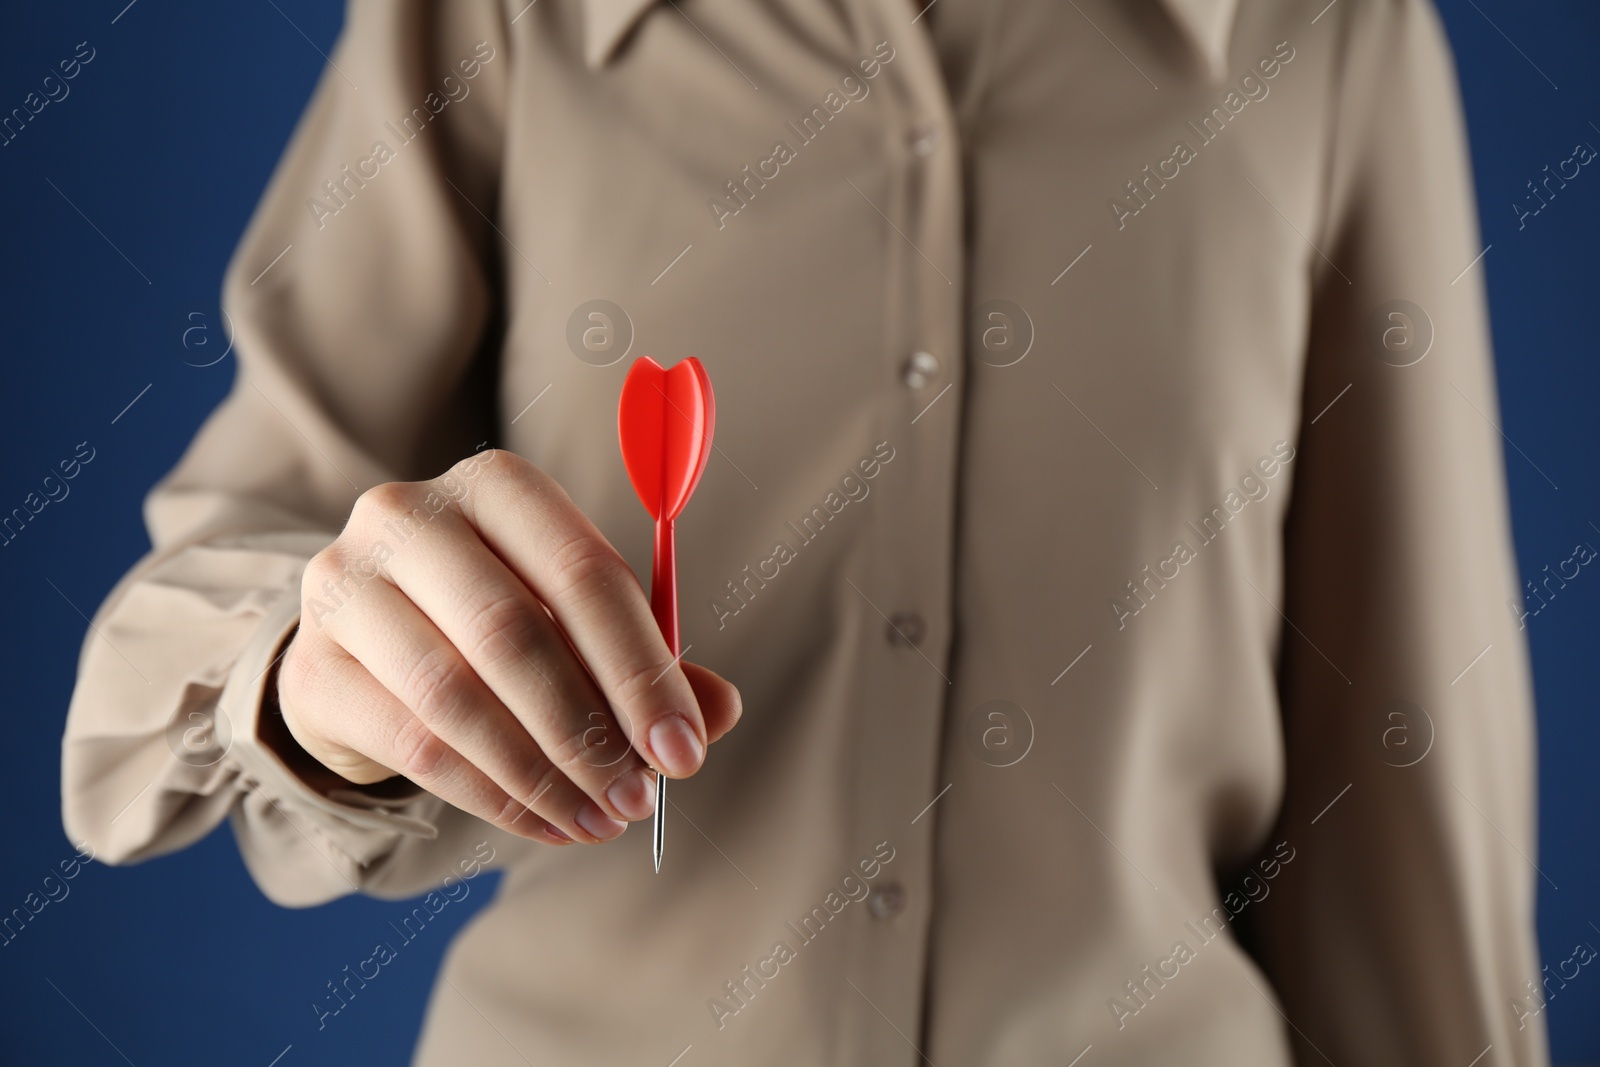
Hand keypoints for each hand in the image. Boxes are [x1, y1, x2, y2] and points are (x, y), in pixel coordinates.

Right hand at [274, 449, 740, 845]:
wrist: (361, 643)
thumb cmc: (490, 619)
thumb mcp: (571, 620)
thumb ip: (644, 660)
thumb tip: (717, 713)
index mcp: (496, 486)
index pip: (583, 573)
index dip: (641, 669)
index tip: (683, 749)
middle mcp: (409, 516)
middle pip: (512, 631)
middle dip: (589, 731)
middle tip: (639, 797)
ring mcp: (346, 586)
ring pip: (457, 696)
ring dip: (543, 775)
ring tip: (601, 822)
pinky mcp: (313, 666)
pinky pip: (414, 745)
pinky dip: (493, 797)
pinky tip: (546, 823)